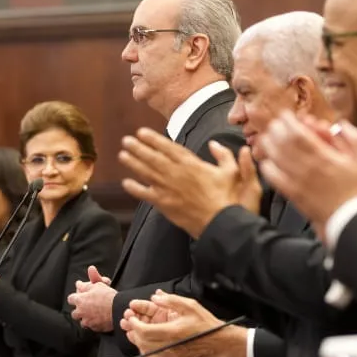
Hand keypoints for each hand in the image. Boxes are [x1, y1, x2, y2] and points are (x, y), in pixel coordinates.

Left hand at [68, 269, 116, 331]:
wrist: (118, 309)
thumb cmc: (108, 296)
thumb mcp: (97, 285)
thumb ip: (85, 285)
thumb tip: (78, 283)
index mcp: (80, 300)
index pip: (70, 299)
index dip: (75, 298)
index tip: (80, 297)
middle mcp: (81, 312)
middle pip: (74, 313)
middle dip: (79, 311)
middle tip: (88, 307)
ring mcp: (87, 322)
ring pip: (82, 322)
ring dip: (86, 318)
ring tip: (94, 314)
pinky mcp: (95, 328)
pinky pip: (91, 327)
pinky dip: (94, 324)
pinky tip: (100, 319)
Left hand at [119, 128, 258, 237]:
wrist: (222, 224)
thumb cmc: (229, 198)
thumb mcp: (233, 172)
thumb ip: (225, 155)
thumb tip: (215, 144)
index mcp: (192, 164)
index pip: (168, 147)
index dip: (154, 139)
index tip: (142, 132)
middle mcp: (176, 174)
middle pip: (153, 158)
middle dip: (139, 148)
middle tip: (126, 140)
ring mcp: (169, 190)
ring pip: (146, 173)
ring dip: (133, 163)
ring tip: (122, 155)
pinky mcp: (165, 205)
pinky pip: (146, 195)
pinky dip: (135, 189)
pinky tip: (125, 183)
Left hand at [119, 291, 226, 356]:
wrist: (221, 344)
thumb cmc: (206, 325)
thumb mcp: (190, 306)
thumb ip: (171, 300)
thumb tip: (155, 297)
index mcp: (172, 332)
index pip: (144, 331)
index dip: (134, 324)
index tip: (131, 319)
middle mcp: (170, 348)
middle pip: (142, 344)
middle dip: (134, 334)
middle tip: (133, 326)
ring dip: (140, 346)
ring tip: (139, 337)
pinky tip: (150, 355)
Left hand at [257, 113, 356, 230]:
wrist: (348, 218)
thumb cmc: (355, 190)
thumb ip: (354, 138)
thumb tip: (342, 124)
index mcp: (324, 157)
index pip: (299, 133)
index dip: (288, 121)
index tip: (286, 115)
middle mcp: (308, 167)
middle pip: (283, 143)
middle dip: (276, 129)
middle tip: (275, 123)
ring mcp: (298, 181)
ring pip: (276, 158)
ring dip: (269, 145)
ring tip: (267, 137)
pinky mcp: (293, 194)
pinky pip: (274, 178)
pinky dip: (268, 168)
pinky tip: (266, 161)